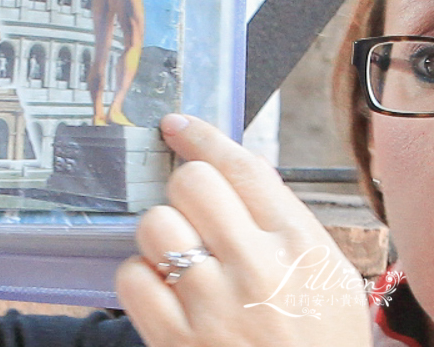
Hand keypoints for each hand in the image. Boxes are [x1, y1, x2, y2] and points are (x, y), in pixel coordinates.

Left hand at [116, 114, 370, 346]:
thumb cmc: (314, 339)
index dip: (201, 137)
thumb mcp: (321, 272)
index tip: (176, 126)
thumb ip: (277, 220)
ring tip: (183, 264)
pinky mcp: (174, 337)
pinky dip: (140, 279)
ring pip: (155, 224)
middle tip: (194, 219)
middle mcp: (255, 267)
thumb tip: (224, 165)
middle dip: (184, 194)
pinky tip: (166, 294)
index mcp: (298, 244)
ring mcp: (212, 303)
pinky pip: (130, 276)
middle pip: (190, 183)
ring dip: (161, 237)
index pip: (240, 167)